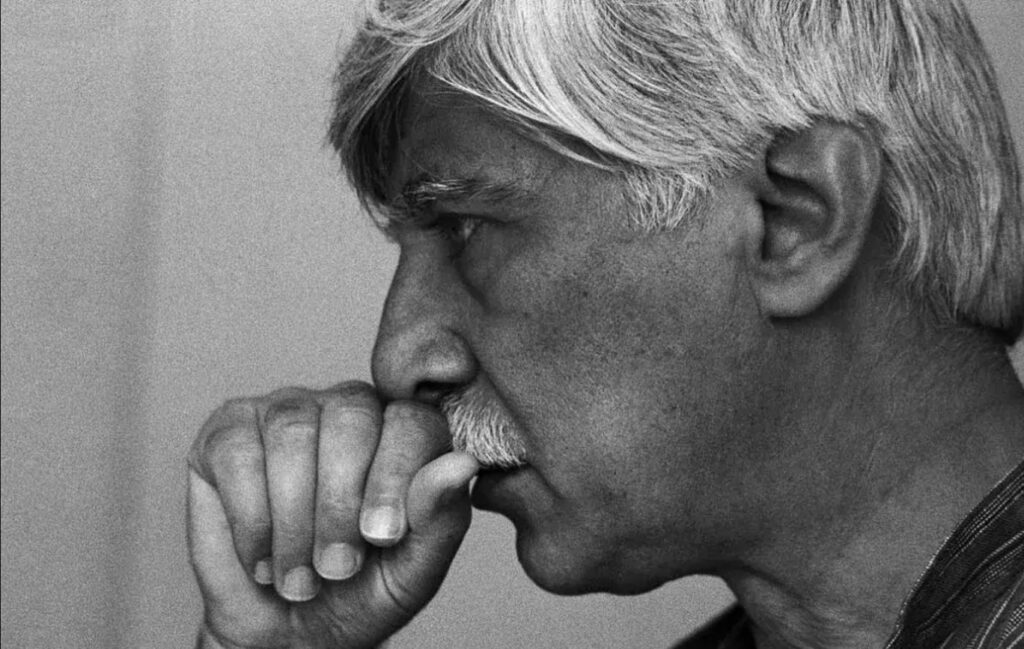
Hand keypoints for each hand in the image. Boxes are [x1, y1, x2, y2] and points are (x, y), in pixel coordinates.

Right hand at [186, 382, 478, 648]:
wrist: (288, 637)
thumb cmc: (359, 593)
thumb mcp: (413, 569)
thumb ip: (440, 516)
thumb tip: (462, 463)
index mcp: (403, 431)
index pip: (411, 420)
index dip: (395, 476)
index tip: (382, 537)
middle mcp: (347, 409)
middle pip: (350, 417)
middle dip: (340, 503)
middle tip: (337, 568)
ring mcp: (285, 412)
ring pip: (291, 432)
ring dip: (294, 520)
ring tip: (299, 577)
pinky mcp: (227, 434)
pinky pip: (238, 453)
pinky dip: (251, 518)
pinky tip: (262, 558)